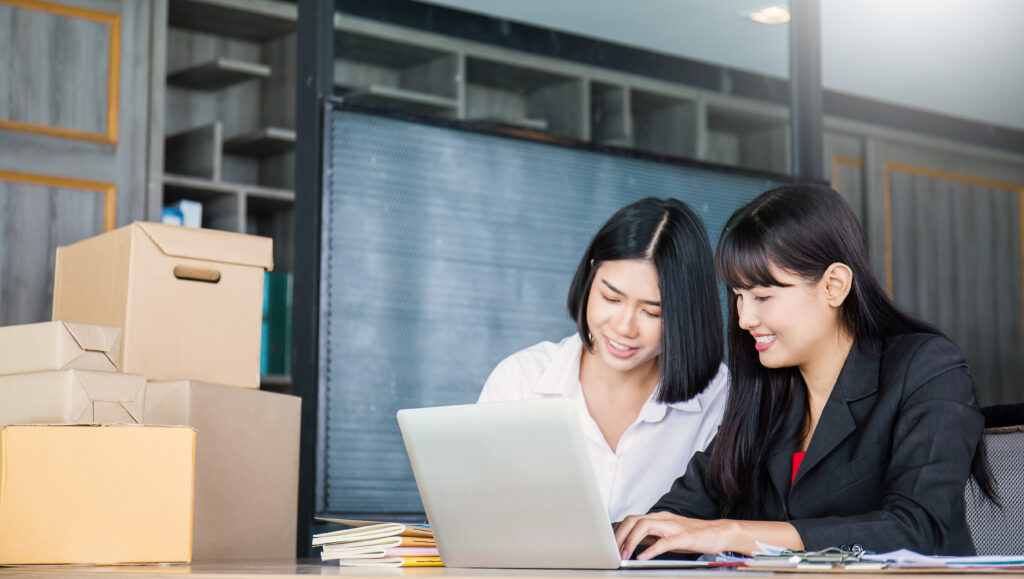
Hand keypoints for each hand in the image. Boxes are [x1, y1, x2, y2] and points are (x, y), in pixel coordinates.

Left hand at [614, 512, 738, 558]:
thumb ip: (651, 537)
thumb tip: (632, 543)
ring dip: (631, 541)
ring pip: (645, 526)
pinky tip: (642, 557)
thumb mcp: (667, 535)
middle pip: (634, 520)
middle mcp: (663, 519)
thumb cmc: (693, 535)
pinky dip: (651, 549)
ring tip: (624, 555)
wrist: (718, 533)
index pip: (631, 520)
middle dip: (619, 535)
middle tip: (612, 552)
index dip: (618, 532)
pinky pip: (664, 541)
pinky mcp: (683, 537)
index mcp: (658, 518)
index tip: (609, 546)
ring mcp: (673, 526)